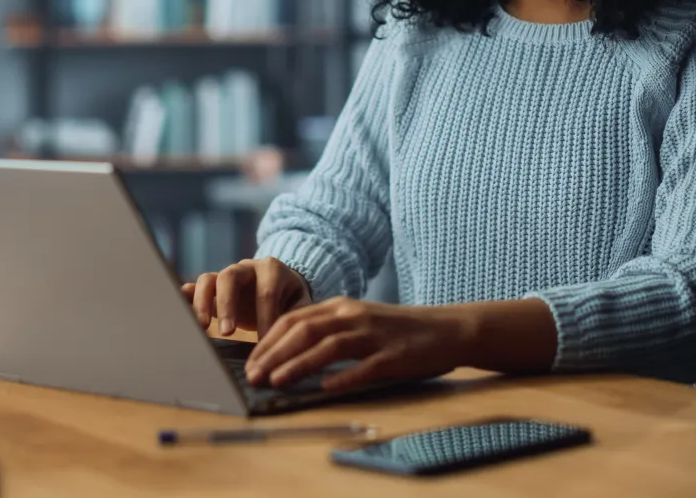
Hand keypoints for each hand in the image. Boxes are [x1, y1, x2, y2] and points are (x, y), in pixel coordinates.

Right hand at [181, 258, 311, 338]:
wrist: (282, 284)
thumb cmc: (291, 298)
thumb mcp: (301, 304)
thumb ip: (297, 316)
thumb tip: (289, 340)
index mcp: (272, 269)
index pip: (266, 292)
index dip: (265, 318)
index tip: (265, 344)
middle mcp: (246, 268)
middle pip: (231, 277)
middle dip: (228, 305)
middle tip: (228, 333)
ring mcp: (226, 276)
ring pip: (209, 280)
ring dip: (202, 303)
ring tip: (201, 328)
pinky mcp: (212, 288)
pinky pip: (195, 287)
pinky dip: (185, 297)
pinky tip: (178, 311)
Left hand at [245, 297, 471, 391]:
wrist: (445, 328)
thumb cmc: (396, 329)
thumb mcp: (359, 321)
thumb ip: (328, 330)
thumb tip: (287, 352)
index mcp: (342, 306)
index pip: (295, 319)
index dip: (269, 340)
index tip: (250, 361)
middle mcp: (354, 315)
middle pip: (305, 330)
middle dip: (274, 353)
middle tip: (252, 375)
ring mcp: (374, 334)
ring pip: (328, 346)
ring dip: (299, 364)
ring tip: (276, 381)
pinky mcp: (393, 355)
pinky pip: (364, 367)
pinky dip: (342, 377)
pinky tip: (325, 388)